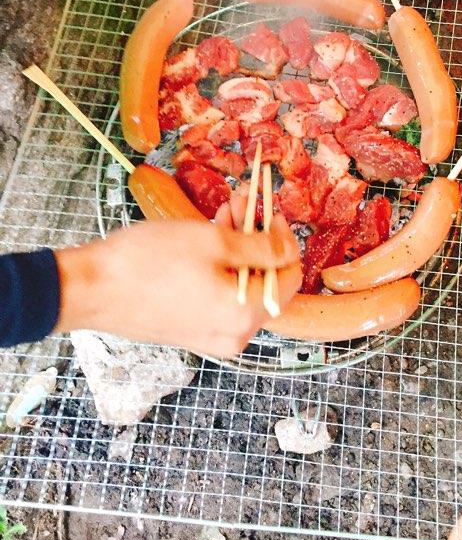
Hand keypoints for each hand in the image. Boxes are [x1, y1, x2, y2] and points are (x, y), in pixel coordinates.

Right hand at [54, 217, 301, 357]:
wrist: (91, 288)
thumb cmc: (150, 262)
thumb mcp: (214, 242)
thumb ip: (261, 247)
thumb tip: (291, 247)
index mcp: (245, 316)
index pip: (291, 278)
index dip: (285, 240)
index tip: (271, 213)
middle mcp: (234, 336)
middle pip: (265, 280)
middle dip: (258, 237)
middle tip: (242, 202)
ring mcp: (211, 337)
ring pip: (241, 285)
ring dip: (238, 247)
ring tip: (223, 212)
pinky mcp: (191, 331)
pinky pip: (220, 297)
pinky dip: (220, 267)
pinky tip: (206, 238)